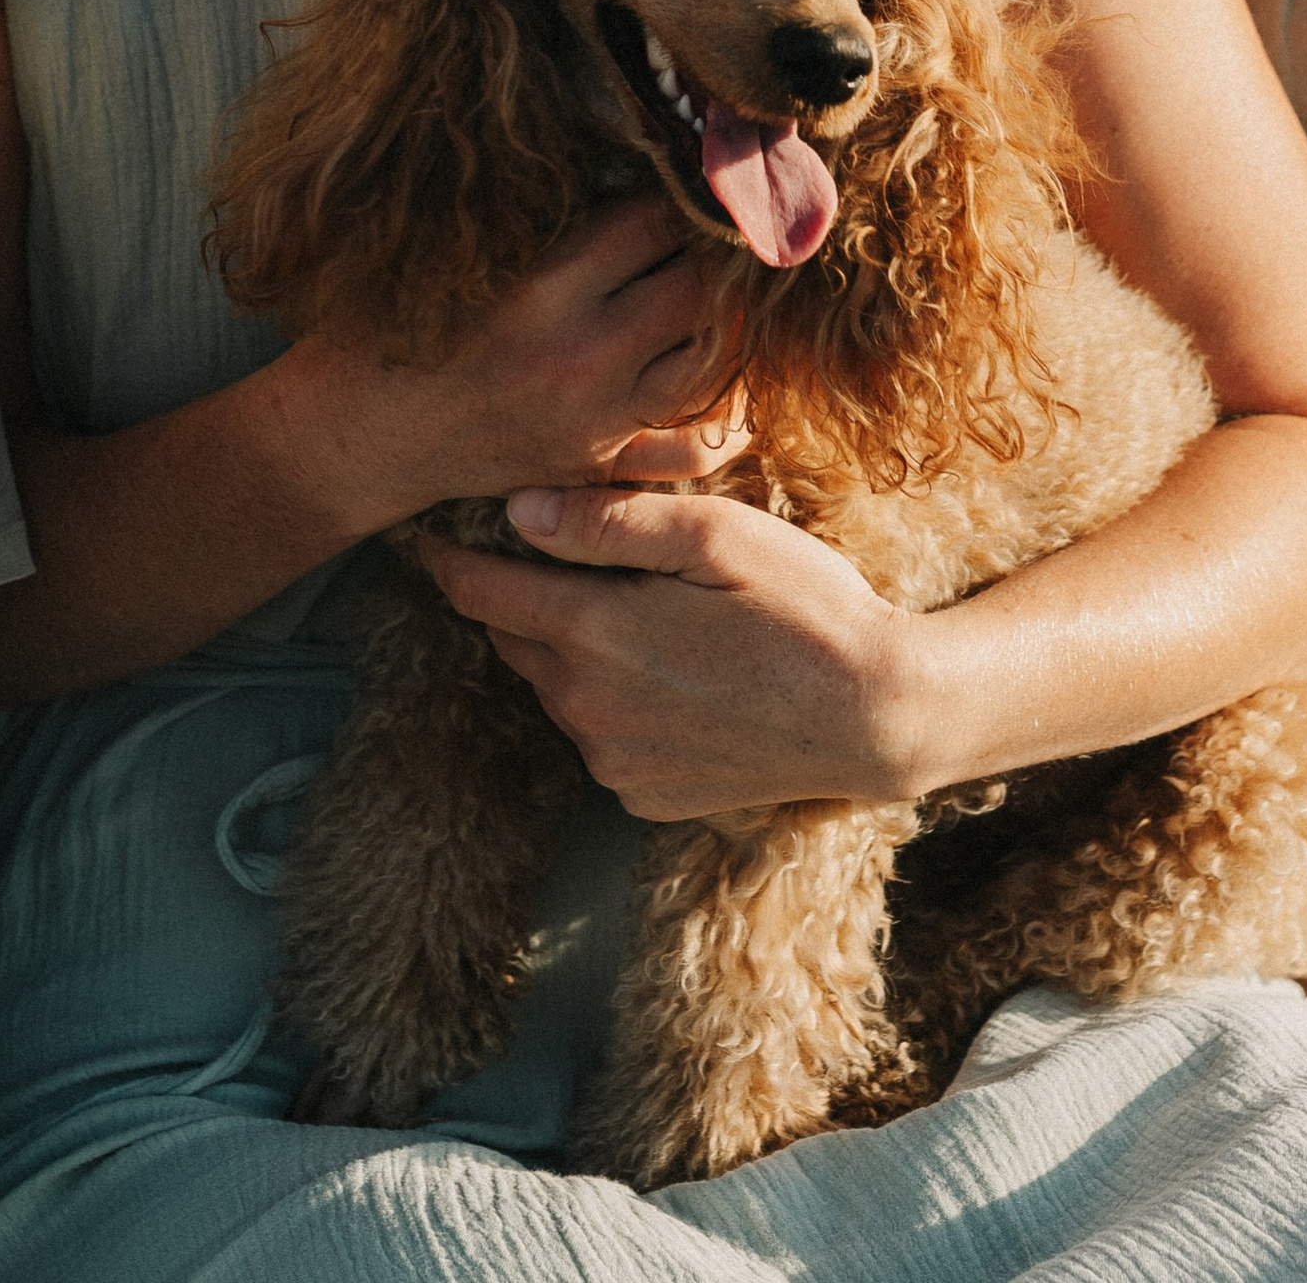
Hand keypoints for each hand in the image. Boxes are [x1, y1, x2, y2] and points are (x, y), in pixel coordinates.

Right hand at [291, 199, 724, 530]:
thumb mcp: (448, 251)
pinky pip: (691, 448)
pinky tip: (722, 377)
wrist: (353, 436)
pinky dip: (722, 415)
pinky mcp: (595, 465)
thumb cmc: (386, 326)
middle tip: (724, 229)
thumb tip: (614, 162)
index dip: (682, 190)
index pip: (654, 219)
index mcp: (539, 286)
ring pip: (712, 363)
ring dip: (728, 324)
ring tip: (728, 293)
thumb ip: (533, 216)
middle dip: (715, 252)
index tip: (692, 175)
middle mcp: (579, 354)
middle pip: (697, 286)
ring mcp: (595, 418)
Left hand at [418, 483, 919, 820]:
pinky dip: (609, 700)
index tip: (428, 533)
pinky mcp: (645, 796)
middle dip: (516, 597)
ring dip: (567, 649)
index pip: (481, 593)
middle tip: (542, 553)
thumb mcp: (715, 536)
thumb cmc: (804, 607)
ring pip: (555, 688)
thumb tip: (518, 511)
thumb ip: (608, 523)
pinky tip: (666, 671)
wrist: (877, 717)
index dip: (450, 558)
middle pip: (514, 641)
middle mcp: (587, 710)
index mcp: (593, 635)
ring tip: (626, 609)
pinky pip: (599, 736)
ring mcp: (615, 762)